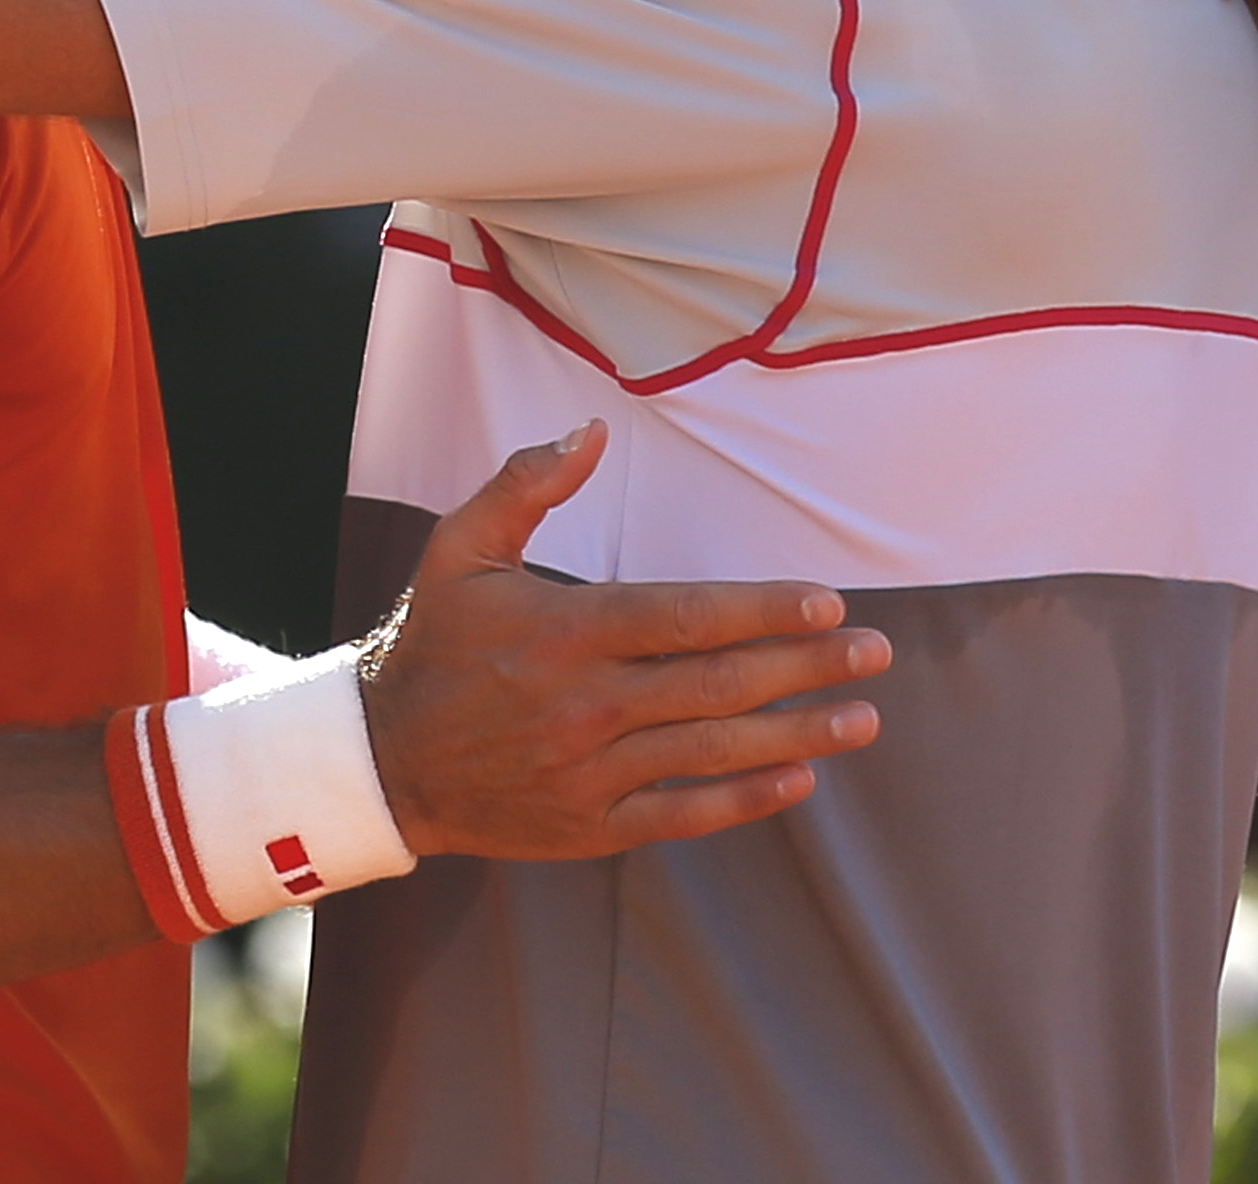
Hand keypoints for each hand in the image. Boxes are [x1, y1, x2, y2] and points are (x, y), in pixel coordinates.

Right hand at [357, 423, 887, 859]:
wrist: (384, 763)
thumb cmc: (432, 643)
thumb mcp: (460, 548)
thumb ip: (524, 484)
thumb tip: (589, 432)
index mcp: (564, 631)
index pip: (682, 619)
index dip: (758, 612)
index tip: (825, 603)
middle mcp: (585, 705)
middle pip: (716, 685)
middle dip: (804, 667)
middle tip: (874, 653)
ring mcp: (591, 772)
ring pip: (712, 751)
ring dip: (796, 734)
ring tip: (862, 719)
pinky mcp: (593, 824)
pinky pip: (684, 813)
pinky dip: (744, 798)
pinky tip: (798, 778)